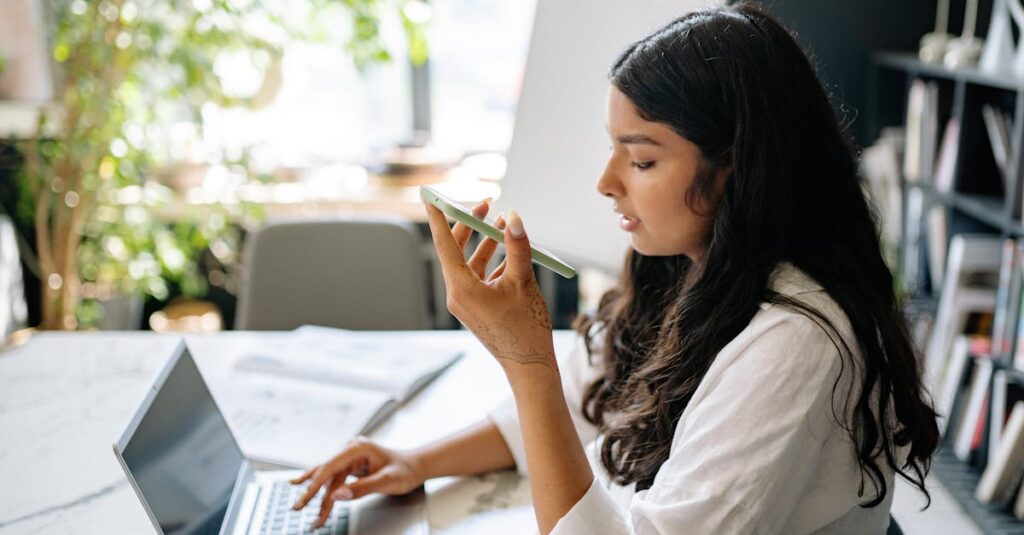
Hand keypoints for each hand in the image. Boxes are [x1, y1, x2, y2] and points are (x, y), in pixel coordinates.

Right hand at [290, 437, 425, 529]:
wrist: (416, 466)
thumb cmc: (406, 470)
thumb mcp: (386, 481)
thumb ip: (361, 488)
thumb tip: (337, 495)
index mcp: (358, 448)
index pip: (330, 466)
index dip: (315, 484)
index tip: (304, 499)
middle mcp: (351, 449)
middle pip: (326, 474)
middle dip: (312, 493)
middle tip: (297, 508)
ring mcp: (350, 456)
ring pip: (329, 479)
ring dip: (320, 497)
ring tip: (308, 513)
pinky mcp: (351, 464)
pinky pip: (334, 479)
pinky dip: (325, 491)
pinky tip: (306, 490)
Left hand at [424, 199, 556, 373]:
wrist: (529, 364)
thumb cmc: (526, 327)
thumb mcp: (524, 282)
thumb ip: (517, 247)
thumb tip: (513, 217)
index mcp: (462, 289)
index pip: (444, 245)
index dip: (439, 218)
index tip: (433, 197)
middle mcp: (458, 295)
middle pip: (455, 250)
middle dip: (469, 225)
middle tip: (484, 204)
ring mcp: (466, 302)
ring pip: (469, 262)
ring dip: (486, 242)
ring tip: (501, 222)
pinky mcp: (476, 307)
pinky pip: (479, 277)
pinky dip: (493, 262)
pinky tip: (511, 252)